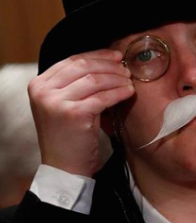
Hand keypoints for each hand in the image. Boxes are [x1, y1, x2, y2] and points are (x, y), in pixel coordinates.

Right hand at [29, 50, 133, 176]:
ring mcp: (56, 102)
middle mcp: (43, 90)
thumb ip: (75, 84)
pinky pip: (103, 97)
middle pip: (83, 66)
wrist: (64, 166)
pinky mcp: (73, 114)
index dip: (97, 56)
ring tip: (129, 82)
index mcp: (39, 84)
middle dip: (109, 66)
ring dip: (117, 79)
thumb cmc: (69, 135)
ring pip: (95, 79)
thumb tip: (107, 62)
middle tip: (126, 69)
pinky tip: (129, 93)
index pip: (71, 60)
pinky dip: (119, 93)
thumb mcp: (64, 104)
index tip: (115, 56)